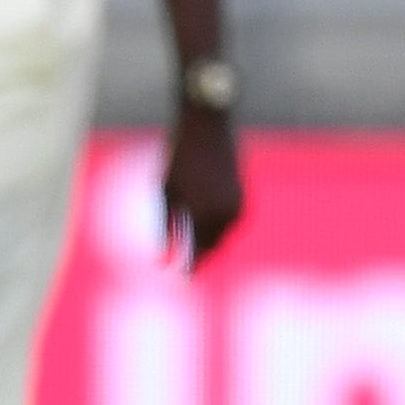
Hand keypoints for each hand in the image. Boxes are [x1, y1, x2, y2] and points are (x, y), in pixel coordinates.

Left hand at [163, 107, 244, 269]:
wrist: (208, 124)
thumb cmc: (179, 155)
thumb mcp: (166, 193)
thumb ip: (166, 228)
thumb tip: (161, 259)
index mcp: (203, 215)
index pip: (198, 254)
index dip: (189, 269)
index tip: (180, 280)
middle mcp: (225, 214)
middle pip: (214, 248)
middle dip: (201, 257)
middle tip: (187, 267)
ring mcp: (237, 204)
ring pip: (225, 236)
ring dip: (212, 243)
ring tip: (197, 248)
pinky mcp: (243, 194)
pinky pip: (232, 222)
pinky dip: (220, 228)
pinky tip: (207, 227)